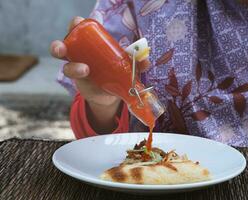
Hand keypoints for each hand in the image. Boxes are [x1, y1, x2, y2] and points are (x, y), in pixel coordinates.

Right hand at [50, 16, 150, 131]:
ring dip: (68, 57)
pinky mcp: (75, 76)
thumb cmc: (116, 73)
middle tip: (69, 41)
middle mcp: (80, 50)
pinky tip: (86, 74)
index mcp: (92, 43)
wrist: (110, 93)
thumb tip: (146, 60)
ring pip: (62, 56)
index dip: (79, 23)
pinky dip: (76, 71)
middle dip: (65, 36)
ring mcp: (75, 62)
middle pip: (66, 39)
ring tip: (84, 67)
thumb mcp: (126, 67)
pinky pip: (69, 71)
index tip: (85, 20)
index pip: (82, 29)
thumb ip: (135, 63)